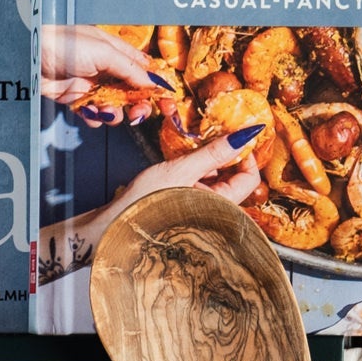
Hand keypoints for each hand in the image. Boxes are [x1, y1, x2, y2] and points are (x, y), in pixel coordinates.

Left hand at [42, 25, 176, 125]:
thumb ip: (129, 69)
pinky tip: (91, 113)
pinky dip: (94, 117)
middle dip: (138, 105)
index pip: (144, 70)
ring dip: (114, 113)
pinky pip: (92, 114)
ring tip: (107, 112)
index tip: (166, 102)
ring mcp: (92, 85)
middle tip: (138, 114)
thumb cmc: (65, 44)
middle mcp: (107, 69)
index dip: (156, 86)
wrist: (30, 56)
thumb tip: (153, 82)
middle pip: (132, 92)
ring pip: (114, 106)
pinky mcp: (76, 99)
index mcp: (117, 52)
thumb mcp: (104, 52)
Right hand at [117, 126, 267, 212]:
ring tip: (184, 151)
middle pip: (232, 176)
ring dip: (203, 161)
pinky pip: (197, 183)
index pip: (250, 178)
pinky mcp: (183, 205)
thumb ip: (214, 152)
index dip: (244, 154)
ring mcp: (199, 208)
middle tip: (203, 138)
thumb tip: (246, 135)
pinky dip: (191, 170)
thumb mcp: (181, 170)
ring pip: (213, 178)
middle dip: (220, 154)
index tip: (229, 135)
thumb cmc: (143, 204)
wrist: (111, 225)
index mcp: (222, 207)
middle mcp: (214, 210)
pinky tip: (175, 165)